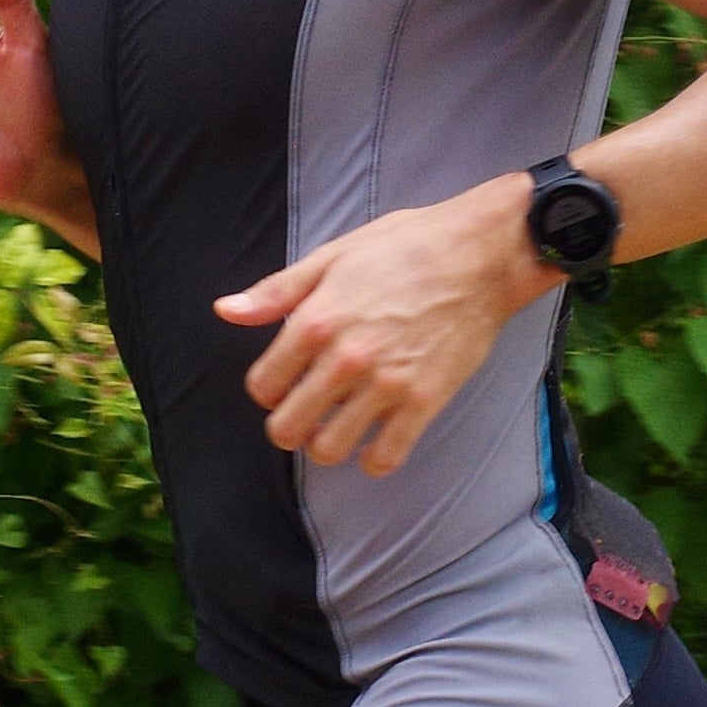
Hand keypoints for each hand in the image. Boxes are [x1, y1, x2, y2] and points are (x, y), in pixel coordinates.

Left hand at [217, 175, 544, 472]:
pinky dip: (373, 460)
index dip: (269, 388)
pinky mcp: (422, 401)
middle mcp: (344, 358)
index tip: (286, 382)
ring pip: (329, 450)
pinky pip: (384, 458)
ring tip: (338, 426)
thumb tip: (226, 311)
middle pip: (287, 428)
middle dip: (289, 425)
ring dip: (327, 445)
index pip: (263, 385)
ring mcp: (384, 385)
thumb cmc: (408, 246)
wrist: (481, 255)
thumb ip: (277, 291)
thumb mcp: (334, 255)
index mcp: (315, 321)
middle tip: (306, 413)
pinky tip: (375, 442)